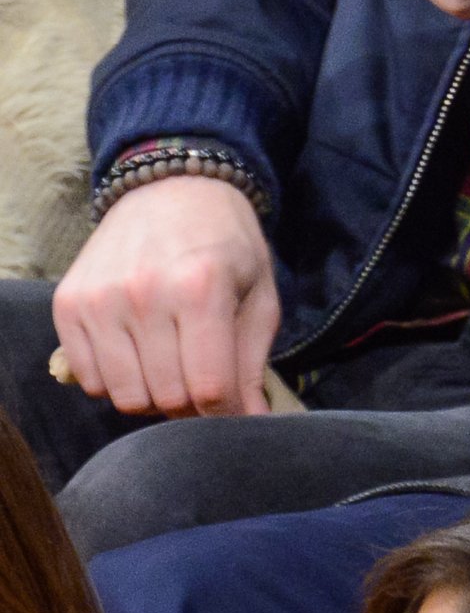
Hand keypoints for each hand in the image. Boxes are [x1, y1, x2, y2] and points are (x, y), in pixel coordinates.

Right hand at [53, 176, 278, 416]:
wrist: (172, 191)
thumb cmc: (226, 246)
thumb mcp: (259, 296)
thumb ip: (252, 362)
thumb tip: (252, 420)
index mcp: (200, 289)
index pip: (208, 387)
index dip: (226, 412)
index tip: (234, 408)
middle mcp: (143, 294)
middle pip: (166, 397)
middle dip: (192, 406)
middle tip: (203, 383)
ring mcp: (99, 300)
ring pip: (124, 395)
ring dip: (153, 396)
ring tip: (171, 368)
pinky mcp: (67, 304)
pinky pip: (89, 379)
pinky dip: (115, 382)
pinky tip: (137, 356)